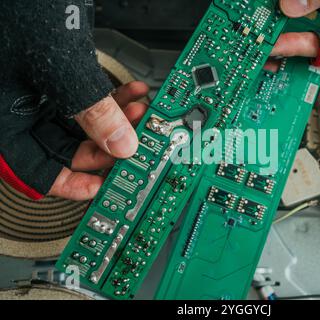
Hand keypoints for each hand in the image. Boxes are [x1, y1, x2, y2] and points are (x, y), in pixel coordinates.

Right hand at [0, 1, 148, 200]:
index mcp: (7, 117)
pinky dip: (113, 95)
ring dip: (117, 117)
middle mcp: (22, 108)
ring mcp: (40, 91)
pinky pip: (88, 96)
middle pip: (68, 146)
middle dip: (107, 142)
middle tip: (134, 139)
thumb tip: (121, 143)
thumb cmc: (21, 10)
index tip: (101, 187)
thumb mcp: (58, 65)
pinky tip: (133, 91)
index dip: (71, 182)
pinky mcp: (58, 74)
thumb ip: (89, 108)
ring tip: (141, 110)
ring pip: (83, 121)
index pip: (37, 169)